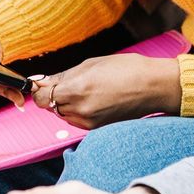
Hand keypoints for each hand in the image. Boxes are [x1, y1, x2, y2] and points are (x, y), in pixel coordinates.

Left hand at [30, 54, 180, 129]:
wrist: (153, 87)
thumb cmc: (125, 69)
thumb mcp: (90, 64)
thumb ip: (63, 76)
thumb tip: (41, 82)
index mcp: (76, 89)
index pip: (41, 98)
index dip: (40, 90)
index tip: (43, 84)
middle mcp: (80, 109)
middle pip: (51, 106)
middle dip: (55, 96)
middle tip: (70, 83)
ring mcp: (89, 122)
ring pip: (64, 115)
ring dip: (67, 104)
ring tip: (87, 90)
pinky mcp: (98, 129)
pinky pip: (78, 121)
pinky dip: (79, 112)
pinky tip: (95, 99)